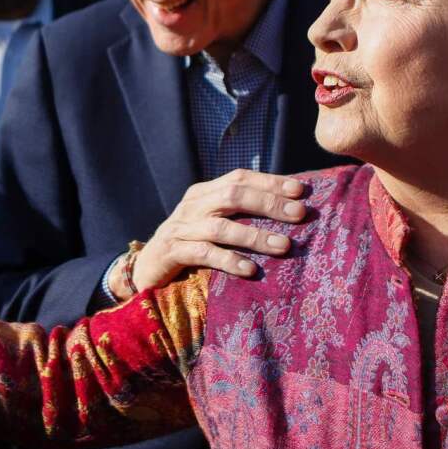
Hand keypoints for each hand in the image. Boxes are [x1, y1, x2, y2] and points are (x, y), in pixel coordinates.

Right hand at [121, 170, 307, 299]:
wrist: (147, 268)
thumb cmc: (190, 245)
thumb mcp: (213, 223)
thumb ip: (239, 214)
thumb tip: (287, 209)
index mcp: (204, 193)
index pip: (239, 178)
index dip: (270, 182)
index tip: (301, 190)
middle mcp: (192, 205)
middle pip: (233, 196)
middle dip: (269, 203)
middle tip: (299, 214)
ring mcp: (181, 228)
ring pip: (222, 227)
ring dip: (255, 235)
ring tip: (284, 245)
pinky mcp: (172, 252)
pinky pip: (204, 254)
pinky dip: (229, 260)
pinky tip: (250, 269)